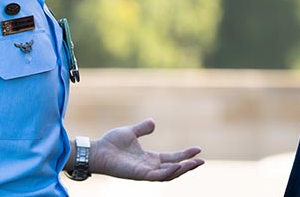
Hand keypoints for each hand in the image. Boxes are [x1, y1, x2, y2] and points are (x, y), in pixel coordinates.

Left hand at [89, 118, 203, 180]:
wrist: (98, 150)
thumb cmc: (111, 143)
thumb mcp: (131, 132)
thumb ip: (143, 128)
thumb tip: (153, 122)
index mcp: (149, 159)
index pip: (171, 158)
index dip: (184, 155)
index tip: (198, 149)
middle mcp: (149, 167)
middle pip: (174, 168)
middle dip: (188, 165)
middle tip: (202, 160)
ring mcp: (145, 172)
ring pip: (169, 174)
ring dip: (183, 169)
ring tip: (195, 163)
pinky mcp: (140, 175)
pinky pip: (158, 176)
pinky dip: (169, 172)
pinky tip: (178, 165)